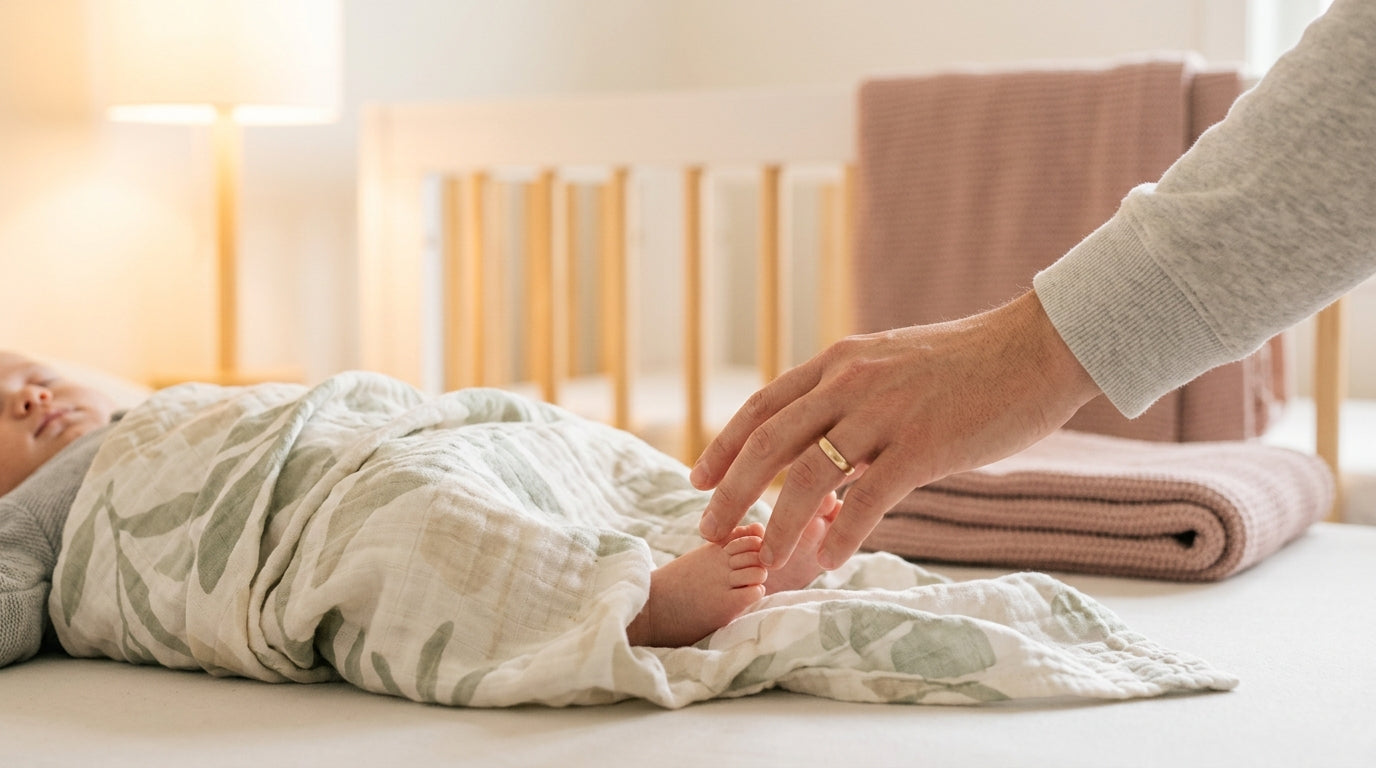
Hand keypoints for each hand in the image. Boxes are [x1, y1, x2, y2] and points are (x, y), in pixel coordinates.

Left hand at [690, 290, 1100, 569]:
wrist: (1039, 347)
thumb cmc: (971, 363)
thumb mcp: (893, 365)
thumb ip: (853, 399)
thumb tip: (824, 452)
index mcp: (839, 362)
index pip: (762, 406)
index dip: (723, 446)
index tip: (697, 479)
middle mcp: (850, 381)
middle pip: (768, 442)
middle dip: (729, 491)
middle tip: (707, 531)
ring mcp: (885, 412)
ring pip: (809, 475)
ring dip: (778, 524)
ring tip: (765, 560)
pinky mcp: (923, 446)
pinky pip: (867, 499)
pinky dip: (842, 535)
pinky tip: (830, 561)